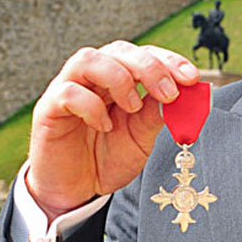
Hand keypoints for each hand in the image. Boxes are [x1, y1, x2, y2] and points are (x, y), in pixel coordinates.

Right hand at [26, 41, 200, 221]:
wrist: (76, 191)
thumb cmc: (107, 158)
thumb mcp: (141, 138)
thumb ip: (156, 115)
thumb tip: (182, 95)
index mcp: (120, 79)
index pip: (145, 54)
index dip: (169, 60)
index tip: (192, 78)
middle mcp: (94, 78)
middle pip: (119, 49)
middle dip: (150, 66)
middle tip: (169, 93)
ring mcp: (69, 89)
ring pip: (89, 59)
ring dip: (119, 79)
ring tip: (132, 107)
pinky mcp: (48, 108)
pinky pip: (68, 91)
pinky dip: (90, 105)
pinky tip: (103, 126)